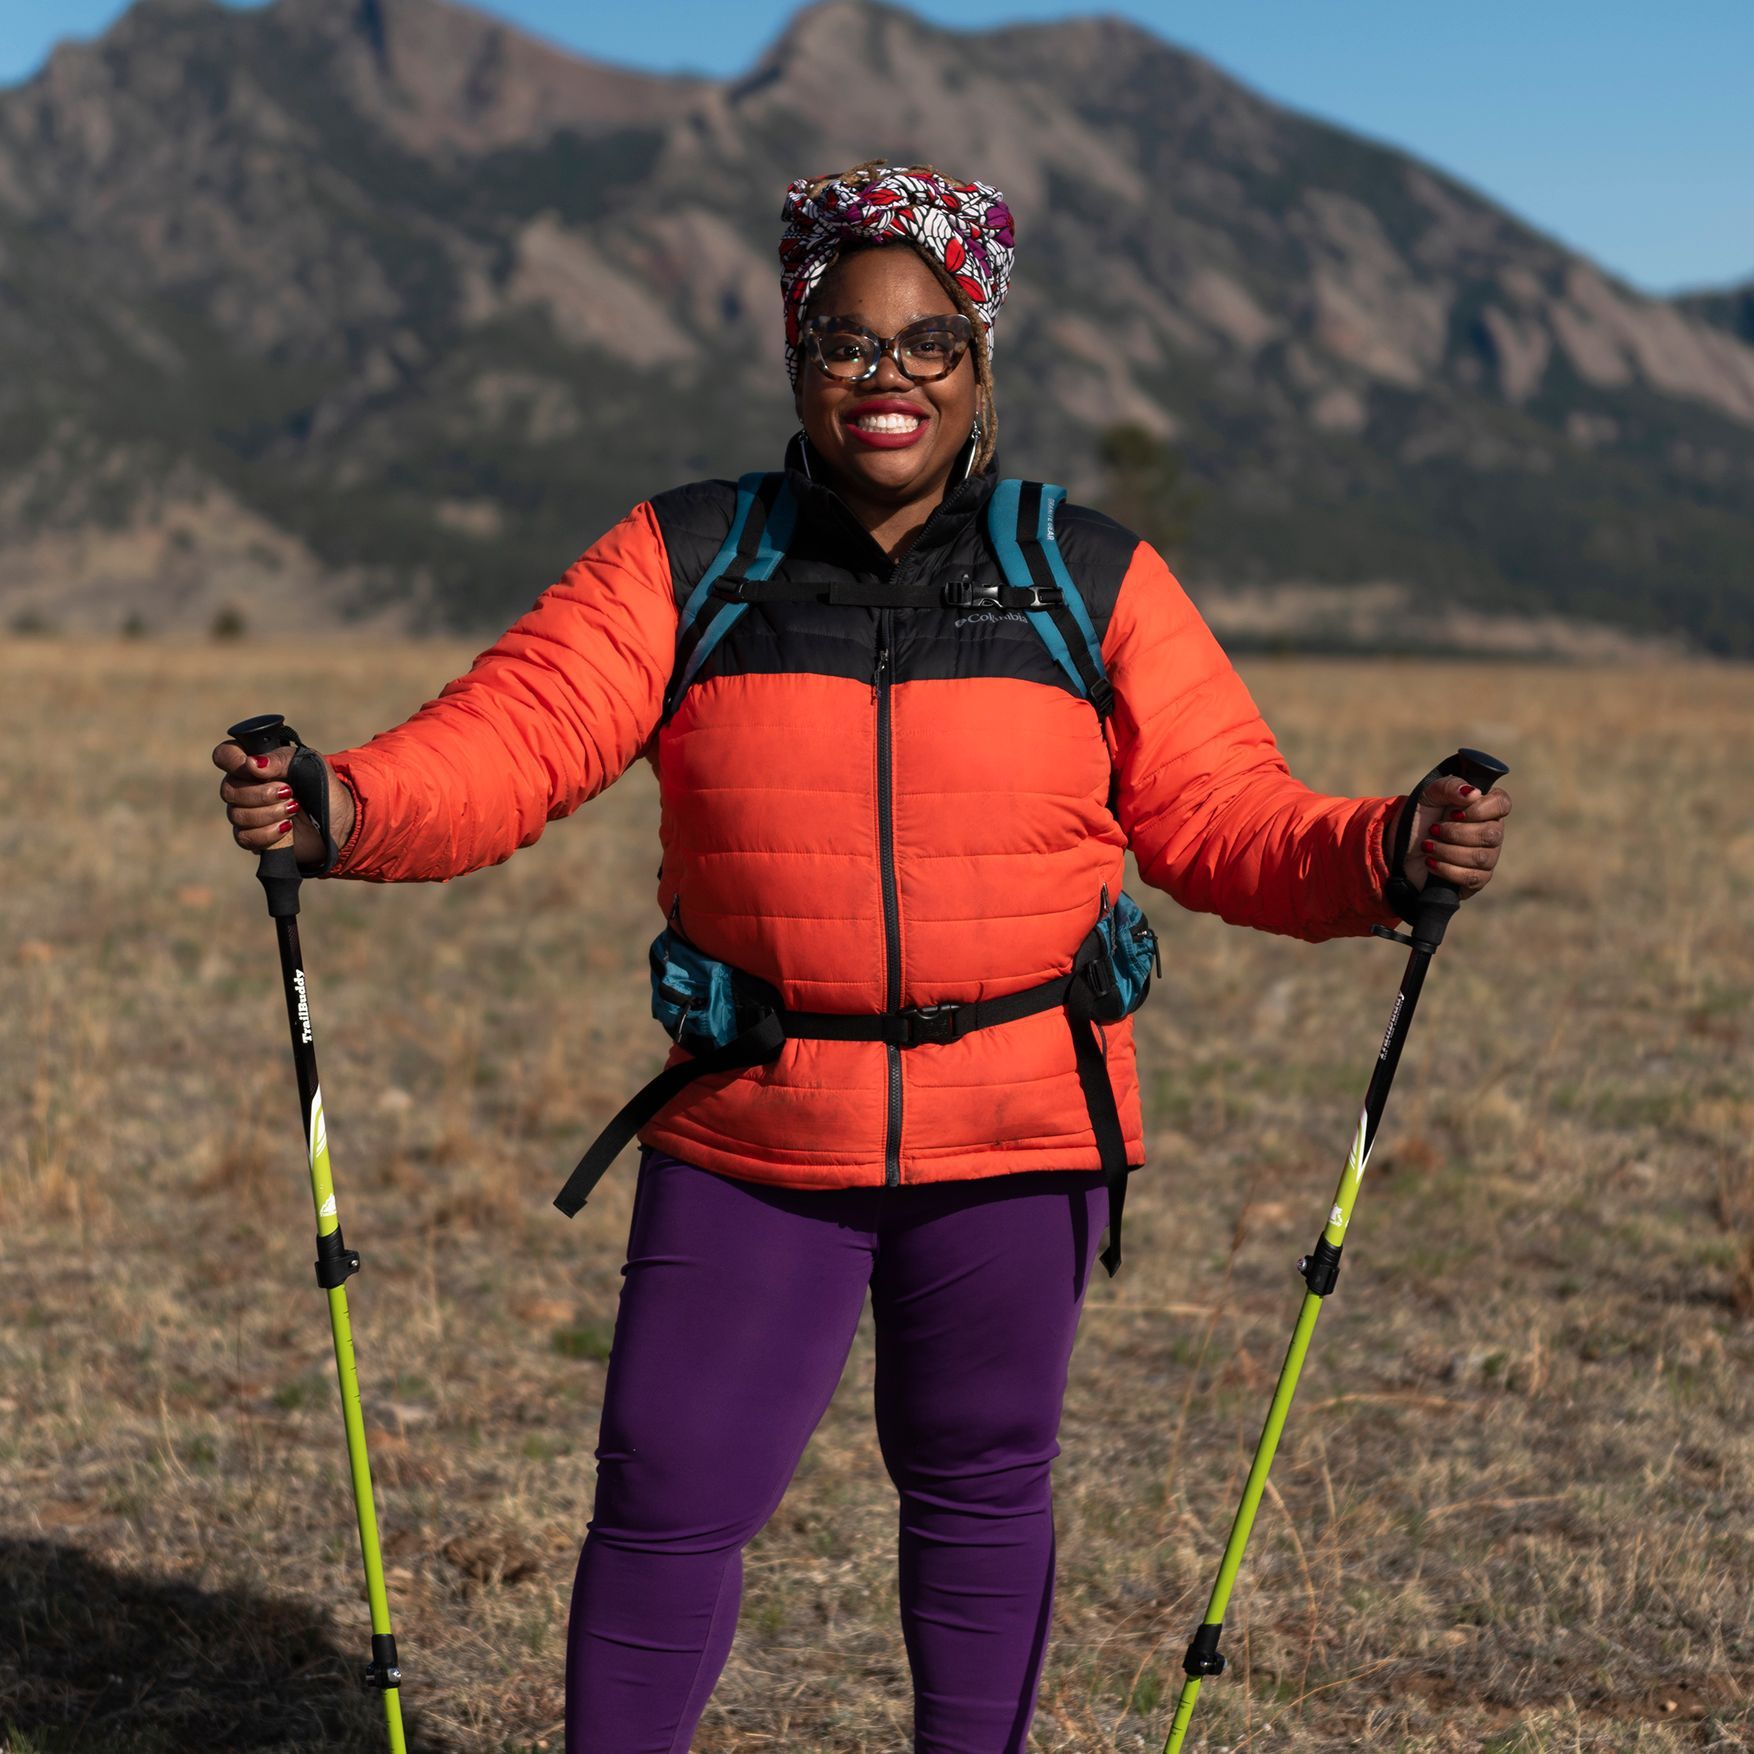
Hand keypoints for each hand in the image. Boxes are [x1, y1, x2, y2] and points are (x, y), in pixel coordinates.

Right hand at [211, 739, 353, 867]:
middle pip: (228, 789)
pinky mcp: (253, 837)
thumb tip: (252, 764)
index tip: (257, 769)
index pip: (224, 755)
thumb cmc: (322, 786)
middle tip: (290, 793)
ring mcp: (246, 812)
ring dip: (269, 813)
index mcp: (254, 763)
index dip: (233, 761)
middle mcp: (244, 786)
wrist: (339, 819)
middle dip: (262, 794)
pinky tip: (287, 829)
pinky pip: (244, 837)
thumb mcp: (308, 764)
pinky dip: (268, 833)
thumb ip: (280, 760)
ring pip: (236, 815)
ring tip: (294, 810)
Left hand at [1397, 774, 1510, 896]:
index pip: (1502, 804)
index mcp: (1484, 807)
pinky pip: (1473, 878)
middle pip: (1492, 834)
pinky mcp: (1476, 879)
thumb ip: (1449, 786)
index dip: (1480, 809)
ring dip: (1447, 851)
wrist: (1400, 848)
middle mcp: (1491, 831)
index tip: (1454, 812)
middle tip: (1434, 829)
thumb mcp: (1428, 795)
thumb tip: (1473, 793)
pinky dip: (1447, 869)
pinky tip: (1431, 863)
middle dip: (1456, 833)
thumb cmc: (1419, 818)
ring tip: (1427, 846)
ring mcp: (1487, 857)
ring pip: (1481, 857)